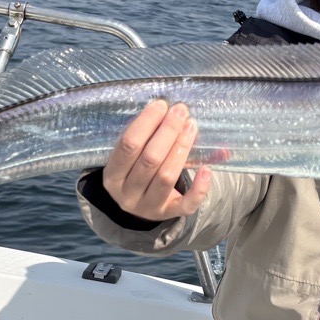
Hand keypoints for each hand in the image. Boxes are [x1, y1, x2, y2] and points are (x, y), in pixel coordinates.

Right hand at [101, 100, 211, 221]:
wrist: (138, 205)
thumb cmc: (134, 171)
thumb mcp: (129, 157)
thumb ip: (144, 135)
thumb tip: (169, 107)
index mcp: (112, 176)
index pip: (128, 145)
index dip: (146, 123)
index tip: (161, 105)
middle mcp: (127, 194)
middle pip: (150, 159)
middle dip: (168, 131)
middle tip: (180, 111)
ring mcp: (148, 207)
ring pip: (167, 177)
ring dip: (181, 148)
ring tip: (191, 127)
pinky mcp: (169, 214)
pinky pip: (186, 204)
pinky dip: (199, 187)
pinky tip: (206, 169)